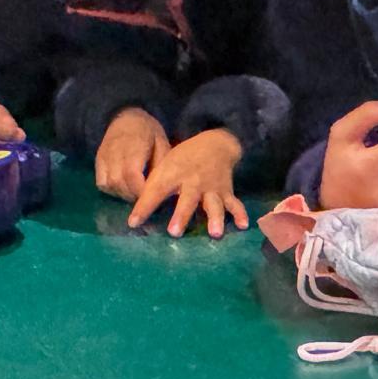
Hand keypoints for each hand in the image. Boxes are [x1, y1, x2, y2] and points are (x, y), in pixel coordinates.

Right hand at [95, 109, 168, 202]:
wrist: (125, 116)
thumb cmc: (148, 130)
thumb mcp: (161, 142)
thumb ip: (161, 164)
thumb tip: (168, 187)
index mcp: (134, 146)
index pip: (132, 174)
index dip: (140, 190)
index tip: (151, 197)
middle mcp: (115, 152)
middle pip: (119, 182)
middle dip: (133, 195)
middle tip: (145, 197)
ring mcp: (104, 157)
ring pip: (109, 185)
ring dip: (122, 194)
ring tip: (135, 193)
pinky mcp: (98, 161)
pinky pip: (102, 183)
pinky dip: (112, 190)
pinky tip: (123, 187)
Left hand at [128, 128, 247, 238]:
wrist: (215, 144)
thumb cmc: (183, 159)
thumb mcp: (164, 165)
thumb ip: (153, 186)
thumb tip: (136, 210)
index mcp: (172, 174)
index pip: (155, 191)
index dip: (144, 206)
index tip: (134, 223)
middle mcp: (192, 182)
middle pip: (187, 200)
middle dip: (181, 216)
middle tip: (174, 233)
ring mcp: (211, 188)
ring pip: (213, 204)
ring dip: (214, 218)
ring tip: (215, 234)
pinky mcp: (226, 191)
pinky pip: (234, 204)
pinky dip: (240, 214)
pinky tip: (243, 225)